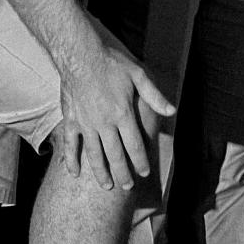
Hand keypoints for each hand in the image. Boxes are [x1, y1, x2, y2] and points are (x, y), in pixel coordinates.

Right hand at [60, 21, 175, 191]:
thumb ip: (155, 96)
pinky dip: (71, 160)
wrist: (80, 55)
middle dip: (123, 173)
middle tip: (127, 187)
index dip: (140, 161)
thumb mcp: (139, 76)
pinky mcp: (71, 121)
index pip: (134, 145)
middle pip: (115, 155)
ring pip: (94, 154)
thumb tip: (173, 111)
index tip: (143, 173)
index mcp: (123, 114)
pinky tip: (74, 174)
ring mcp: (86, 124)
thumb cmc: (112, 63)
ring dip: (101, 172)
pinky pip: (70, 145)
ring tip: (107, 186)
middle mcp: (105, 123)